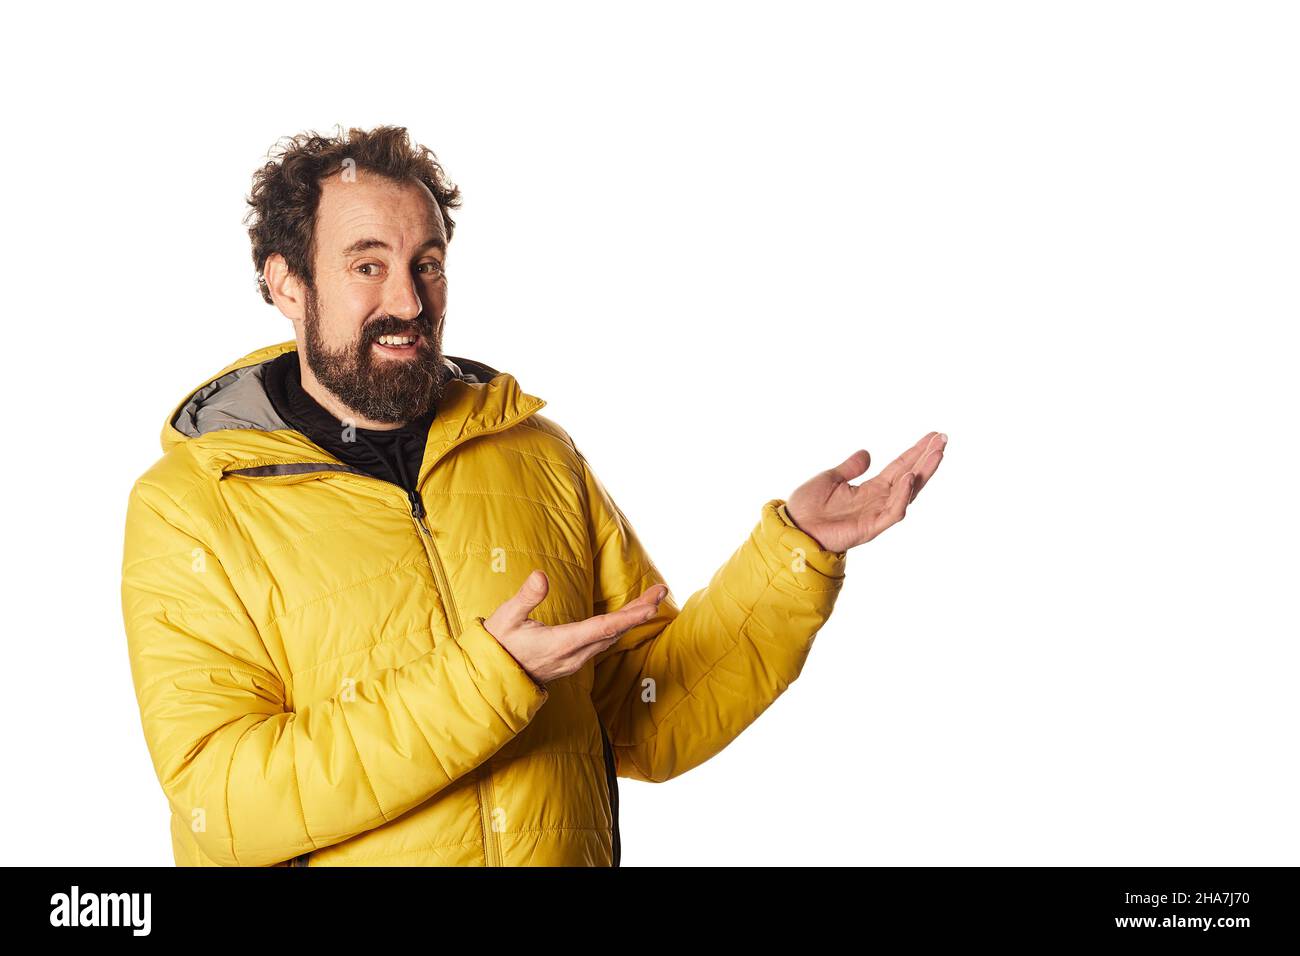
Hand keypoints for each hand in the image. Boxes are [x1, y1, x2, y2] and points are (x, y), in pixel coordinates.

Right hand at [482, 570, 667, 685]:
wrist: (491, 679)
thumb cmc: (498, 646)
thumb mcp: (506, 618)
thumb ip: (526, 597)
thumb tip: (541, 575)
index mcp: (560, 644)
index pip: (602, 629)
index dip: (629, 617)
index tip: (651, 605)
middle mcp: (573, 655)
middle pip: (614, 632)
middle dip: (641, 612)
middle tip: (661, 591)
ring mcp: (575, 661)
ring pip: (611, 638)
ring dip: (633, 618)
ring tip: (652, 599)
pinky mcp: (574, 660)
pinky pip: (604, 643)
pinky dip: (620, 627)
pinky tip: (629, 616)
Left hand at [784, 431, 946, 552]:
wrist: (793, 528)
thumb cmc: (807, 507)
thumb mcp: (831, 478)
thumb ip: (850, 468)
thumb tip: (867, 453)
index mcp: (870, 489)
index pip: (900, 467)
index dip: (916, 452)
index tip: (933, 436)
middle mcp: (878, 500)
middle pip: (910, 477)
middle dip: (927, 459)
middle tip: (944, 439)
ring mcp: (877, 514)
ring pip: (908, 492)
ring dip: (923, 473)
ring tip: (937, 453)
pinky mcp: (871, 527)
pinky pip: (893, 511)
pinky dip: (903, 495)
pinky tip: (909, 477)